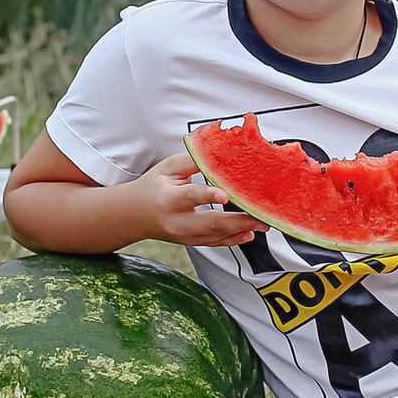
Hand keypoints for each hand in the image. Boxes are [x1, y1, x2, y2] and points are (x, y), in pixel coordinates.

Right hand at [134, 152, 263, 247]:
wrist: (134, 215)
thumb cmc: (153, 186)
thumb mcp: (168, 168)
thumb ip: (194, 161)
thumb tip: (222, 154)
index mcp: (169, 199)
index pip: (191, 197)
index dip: (209, 196)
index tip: (226, 195)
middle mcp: (177, 221)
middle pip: (210, 223)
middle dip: (238, 220)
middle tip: (260, 216)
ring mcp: (184, 236)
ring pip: (216, 235)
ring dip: (242, 230)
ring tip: (263, 223)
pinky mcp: (191, 242)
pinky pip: (215, 243)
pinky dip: (234, 239)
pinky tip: (249, 233)